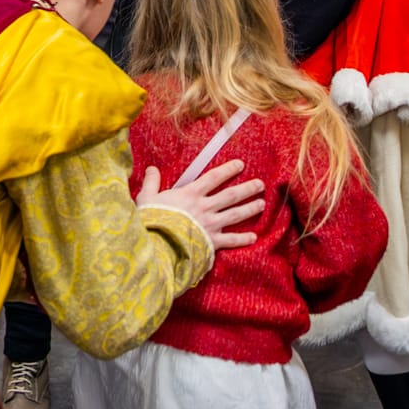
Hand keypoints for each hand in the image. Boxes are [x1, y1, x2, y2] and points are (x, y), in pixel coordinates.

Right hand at [138, 158, 264, 250]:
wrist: (157, 244)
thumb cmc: (151, 220)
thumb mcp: (146, 198)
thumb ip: (151, 182)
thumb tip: (152, 169)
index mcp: (190, 194)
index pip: (214, 178)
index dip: (228, 170)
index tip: (241, 164)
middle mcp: (205, 207)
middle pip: (231, 195)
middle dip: (247, 188)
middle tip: (260, 184)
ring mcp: (210, 225)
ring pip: (236, 214)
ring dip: (250, 208)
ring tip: (262, 204)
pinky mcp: (212, 242)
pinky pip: (231, 240)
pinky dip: (243, 239)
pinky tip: (253, 237)